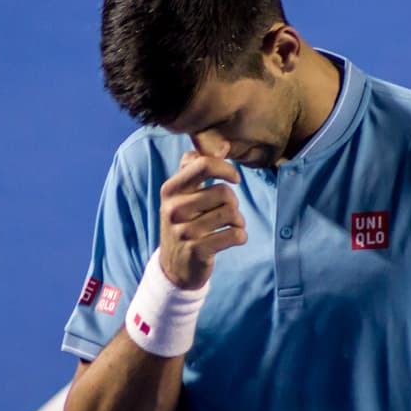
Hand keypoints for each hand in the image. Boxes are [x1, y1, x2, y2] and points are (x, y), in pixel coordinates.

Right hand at [158, 151, 246, 288]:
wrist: (174, 266)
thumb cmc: (184, 223)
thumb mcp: (181, 194)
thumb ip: (195, 167)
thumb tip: (222, 144)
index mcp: (170, 190)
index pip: (202, 164)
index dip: (226, 168)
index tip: (235, 178)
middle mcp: (174, 209)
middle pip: (224, 192)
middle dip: (233, 202)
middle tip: (228, 211)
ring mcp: (184, 231)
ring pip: (232, 214)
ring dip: (238, 220)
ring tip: (231, 225)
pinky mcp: (197, 250)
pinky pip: (235, 235)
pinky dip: (240, 236)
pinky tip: (233, 238)